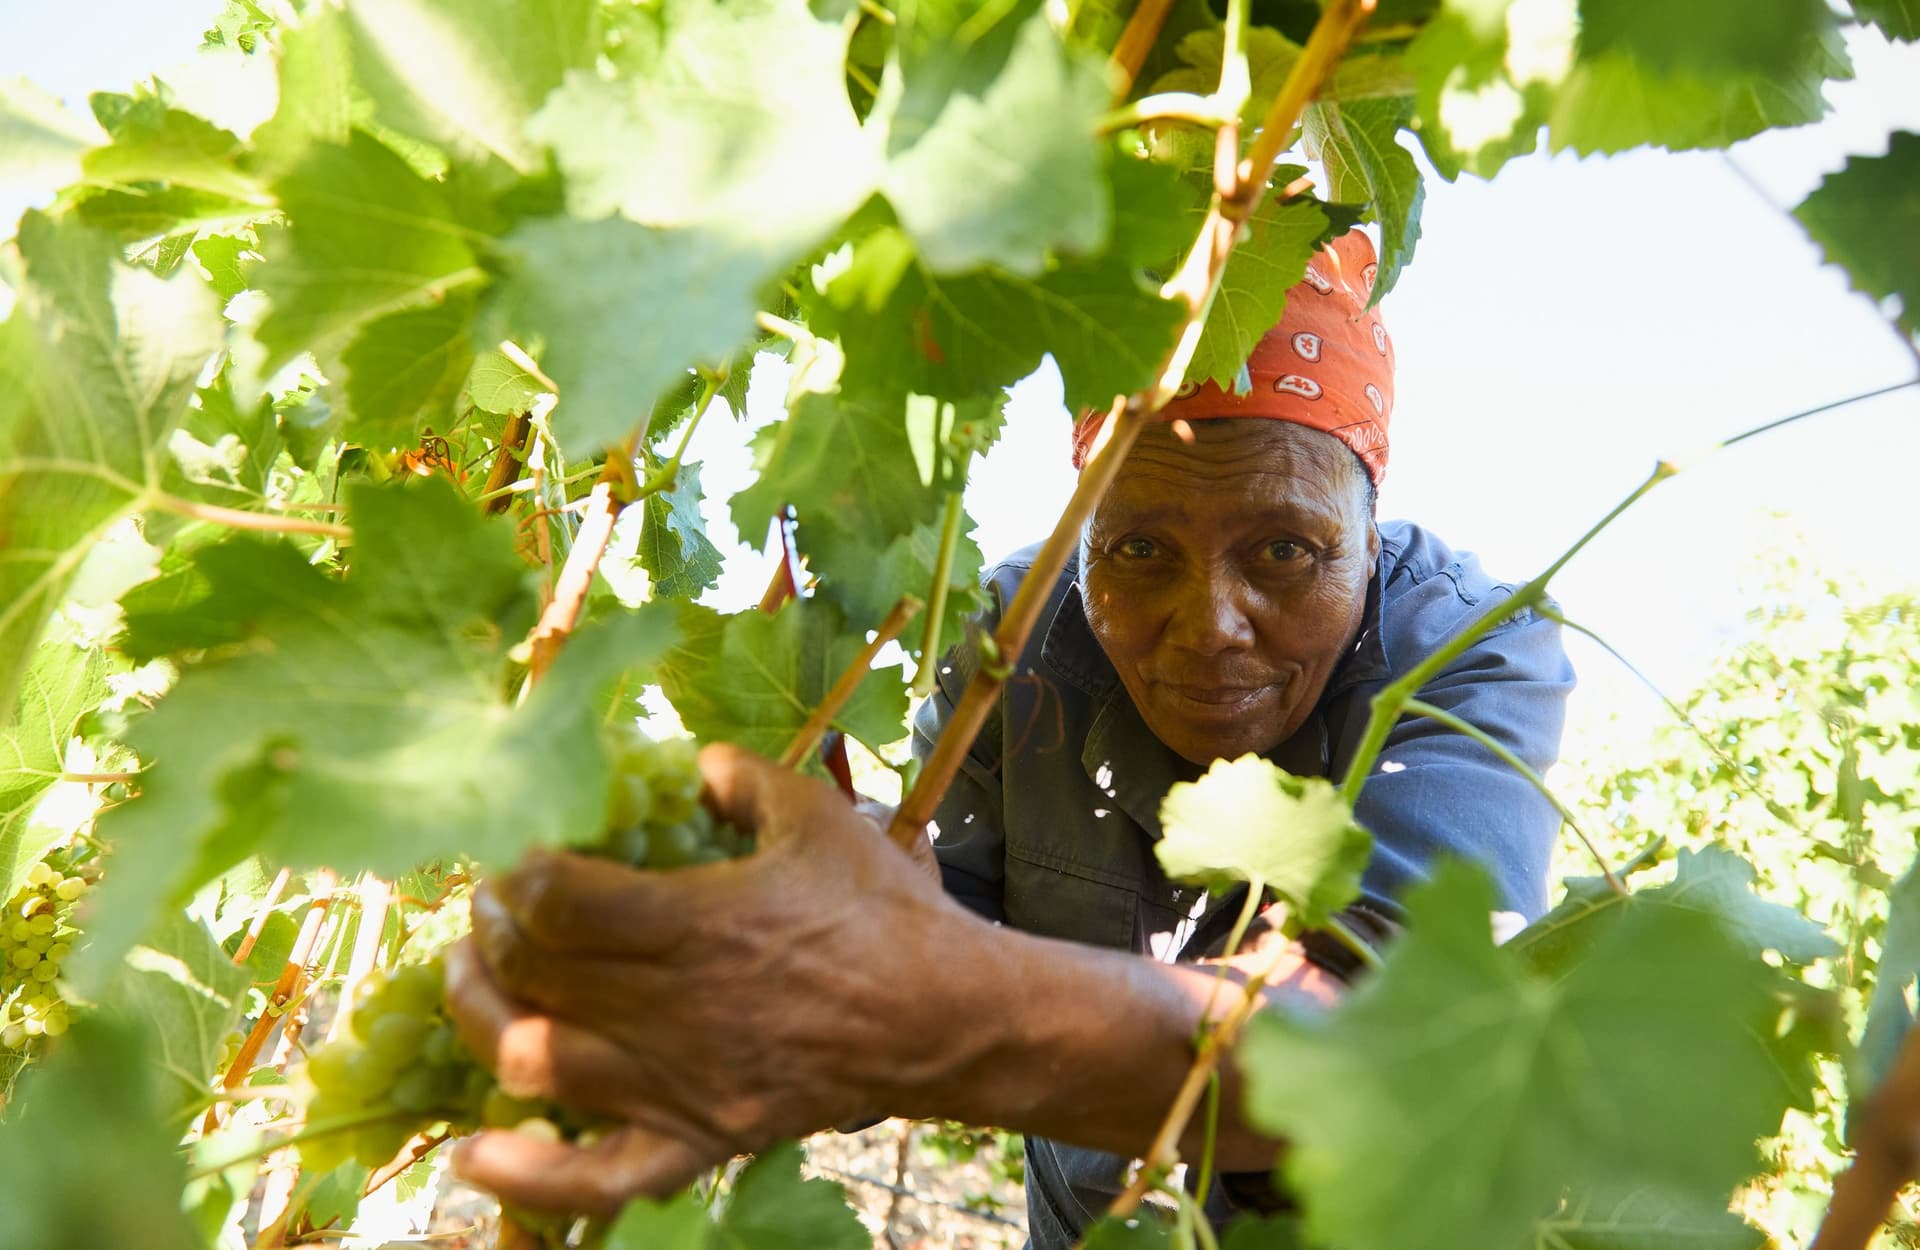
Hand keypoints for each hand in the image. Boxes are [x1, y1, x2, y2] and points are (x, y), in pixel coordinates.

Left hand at [444, 743, 969, 1215]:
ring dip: (483, 1017)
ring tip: (473, 982)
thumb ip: (738, 777)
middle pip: (533, 974)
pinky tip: (472, 1153)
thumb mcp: (817, 815)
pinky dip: (526, 1175)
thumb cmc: (883, 910)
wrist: (947, 1017)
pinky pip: (596, 1180)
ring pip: (535, 1063)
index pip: (557, 901)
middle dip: (489, 935)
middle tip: (488, 909)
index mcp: (698, 920)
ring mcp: (680, 1084)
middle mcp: (674, 1007)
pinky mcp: (698, 1139)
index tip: (514, 859)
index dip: (515, 876)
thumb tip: (681, 762)